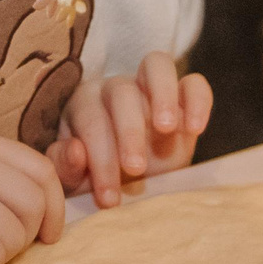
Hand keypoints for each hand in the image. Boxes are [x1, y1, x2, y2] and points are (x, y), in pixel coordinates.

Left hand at [54, 52, 211, 206]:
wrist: (131, 186)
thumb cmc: (97, 181)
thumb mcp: (75, 182)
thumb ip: (64, 167)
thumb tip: (75, 150)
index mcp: (84, 104)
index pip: (90, 120)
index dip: (99, 158)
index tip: (109, 197)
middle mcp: (117, 88)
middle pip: (121, 92)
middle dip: (128, 134)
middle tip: (135, 170)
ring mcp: (152, 87)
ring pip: (157, 65)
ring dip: (162, 95)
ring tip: (166, 130)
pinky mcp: (185, 96)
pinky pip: (194, 83)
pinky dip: (198, 100)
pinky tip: (195, 129)